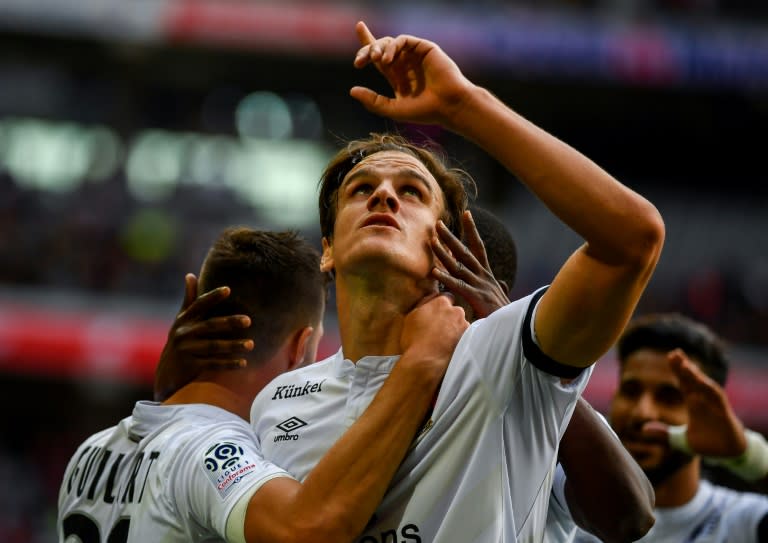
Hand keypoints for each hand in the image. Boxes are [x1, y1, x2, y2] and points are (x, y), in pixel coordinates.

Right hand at [153, 273, 253, 400]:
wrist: (166, 374)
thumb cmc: (180, 341)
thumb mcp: (181, 321)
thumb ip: (189, 300)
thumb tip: (190, 274)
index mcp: (184, 320)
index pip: (199, 305)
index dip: (213, 297)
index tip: (228, 289)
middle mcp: (183, 333)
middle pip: (210, 325)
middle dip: (230, 322)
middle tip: (249, 320)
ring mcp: (186, 350)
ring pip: (214, 346)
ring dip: (234, 345)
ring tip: (252, 344)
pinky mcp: (190, 366)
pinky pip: (213, 364)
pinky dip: (229, 364)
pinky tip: (244, 362)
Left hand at [350, 21, 473, 128]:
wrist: (449, 105)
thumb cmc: (424, 111)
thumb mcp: (393, 109)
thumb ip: (373, 101)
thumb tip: (352, 90)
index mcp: (397, 77)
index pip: (378, 58)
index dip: (366, 44)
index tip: (359, 28)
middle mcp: (404, 64)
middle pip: (380, 48)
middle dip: (367, 50)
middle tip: (359, 62)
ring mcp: (414, 55)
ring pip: (389, 42)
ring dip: (378, 48)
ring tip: (375, 60)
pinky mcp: (424, 48)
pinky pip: (403, 40)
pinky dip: (392, 47)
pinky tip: (387, 60)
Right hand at [400, 293, 467, 372]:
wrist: (425, 362)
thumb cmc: (414, 339)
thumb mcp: (411, 316)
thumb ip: (424, 303)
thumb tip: (432, 296)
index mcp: (441, 302)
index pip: (447, 298)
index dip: (441, 307)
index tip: (437, 315)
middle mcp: (456, 311)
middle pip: (455, 311)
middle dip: (450, 318)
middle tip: (439, 329)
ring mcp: (464, 325)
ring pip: (461, 324)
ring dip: (455, 329)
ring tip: (444, 341)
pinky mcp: (469, 339)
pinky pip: (465, 336)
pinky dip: (460, 340)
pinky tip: (450, 347)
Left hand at [430, 210, 509, 320]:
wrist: (515, 328)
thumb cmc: (505, 315)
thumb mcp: (501, 298)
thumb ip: (500, 289)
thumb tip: (503, 283)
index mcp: (487, 275)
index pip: (478, 248)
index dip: (472, 231)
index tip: (466, 214)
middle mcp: (483, 276)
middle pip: (465, 252)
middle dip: (451, 237)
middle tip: (437, 223)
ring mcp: (480, 285)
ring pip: (458, 265)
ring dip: (443, 253)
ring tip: (431, 241)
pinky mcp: (476, 297)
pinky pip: (457, 285)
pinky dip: (445, 278)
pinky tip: (433, 271)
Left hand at [641, 349, 746, 456]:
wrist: (730, 455)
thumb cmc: (709, 444)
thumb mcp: (681, 440)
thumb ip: (664, 434)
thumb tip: (644, 429)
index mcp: (693, 404)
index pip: (683, 383)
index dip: (676, 371)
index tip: (669, 357)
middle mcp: (703, 400)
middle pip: (692, 380)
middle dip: (684, 366)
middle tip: (674, 352)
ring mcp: (713, 404)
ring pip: (703, 385)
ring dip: (695, 375)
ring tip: (684, 364)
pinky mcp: (723, 411)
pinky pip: (716, 396)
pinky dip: (708, 388)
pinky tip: (700, 380)